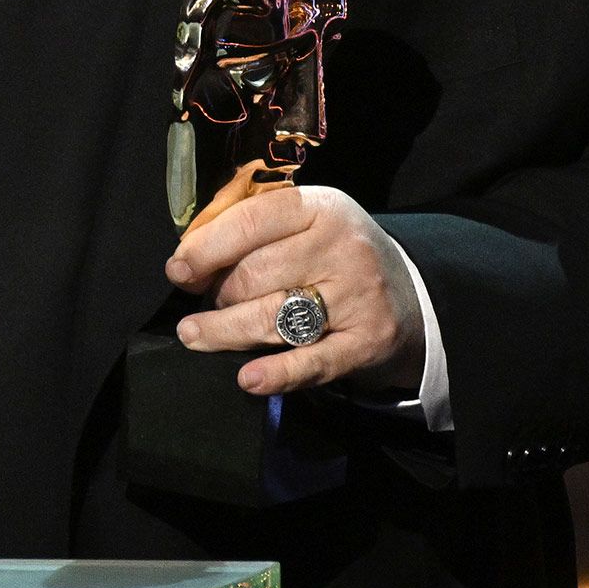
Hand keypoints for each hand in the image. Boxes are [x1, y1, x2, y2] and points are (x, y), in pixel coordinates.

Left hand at [167, 184, 424, 396]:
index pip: (252, 221)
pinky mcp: (368, 342)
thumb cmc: (332, 254)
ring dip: (226, 330)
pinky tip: (248, 379)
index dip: (207, 247)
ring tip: (195, 334)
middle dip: (218, 293)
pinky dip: (278, 373)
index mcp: (321, 208)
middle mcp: (344, 248)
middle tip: (204, 302)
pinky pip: (314, 361)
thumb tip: (187, 256)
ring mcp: (359, 297)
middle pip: (257, 274)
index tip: (178, 270)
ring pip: (274, 318)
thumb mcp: (303, 222)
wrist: (410, 295)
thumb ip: (251, 228)